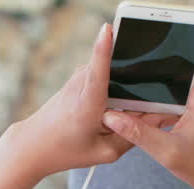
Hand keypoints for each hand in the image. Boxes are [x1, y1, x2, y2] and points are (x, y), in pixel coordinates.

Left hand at [16, 22, 172, 176]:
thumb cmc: (67, 150)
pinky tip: (116, 108)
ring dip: (128, 90)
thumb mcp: (104, 153)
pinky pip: (108, 78)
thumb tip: (158, 117)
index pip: (97, 71)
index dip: (104, 50)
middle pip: (119, 73)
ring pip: (116, 76)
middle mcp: (81, 83)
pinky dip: (116, 91)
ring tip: (123, 112)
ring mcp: (80, 76)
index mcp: (86, 104)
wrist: (34, 143)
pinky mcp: (81, 76)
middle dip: (140, 84)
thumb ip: (132, 135)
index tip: (107, 30)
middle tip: (150, 108)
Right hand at [101, 20, 193, 188]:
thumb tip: (110, 116)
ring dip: (170, 61)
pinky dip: (168, 79)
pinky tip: (148, 79)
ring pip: (187, 71)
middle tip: (155, 29)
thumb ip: (138, 134)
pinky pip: (184, 84)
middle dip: (178, 43)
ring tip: (146, 50)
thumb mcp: (166, 152)